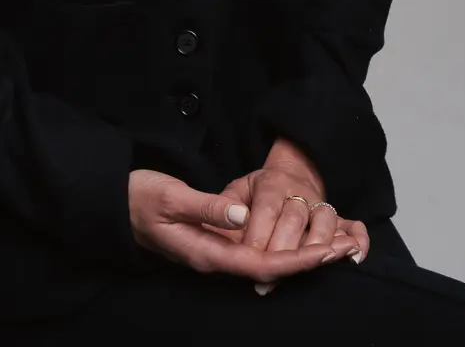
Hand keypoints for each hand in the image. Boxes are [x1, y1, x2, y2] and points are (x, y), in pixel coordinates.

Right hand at [128, 168, 340, 284]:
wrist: (117, 205)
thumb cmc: (140, 199)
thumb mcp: (170, 197)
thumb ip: (207, 207)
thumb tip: (244, 216)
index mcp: (207, 253)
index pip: (261, 266)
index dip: (296, 262)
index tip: (326, 254)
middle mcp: (216, 259)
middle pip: (271, 268)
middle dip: (310, 260)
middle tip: (346, 248)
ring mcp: (216, 252)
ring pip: (266, 261)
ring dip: (302, 254)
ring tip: (336, 243)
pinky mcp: (216, 242)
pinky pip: (255, 251)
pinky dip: (283, 246)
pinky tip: (301, 239)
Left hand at [215, 140, 367, 293]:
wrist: (290, 174)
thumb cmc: (258, 191)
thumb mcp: (238, 188)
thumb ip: (227, 203)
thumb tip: (228, 219)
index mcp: (272, 184)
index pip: (267, 210)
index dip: (259, 234)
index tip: (249, 257)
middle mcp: (299, 192)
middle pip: (295, 218)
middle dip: (283, 248)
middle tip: (271, 276)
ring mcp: (321, 204)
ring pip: (325, 220)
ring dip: (317, 245)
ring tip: (308, 267)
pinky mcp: (338, 217)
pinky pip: (354, 225)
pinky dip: (359, 240)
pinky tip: (354, 258)